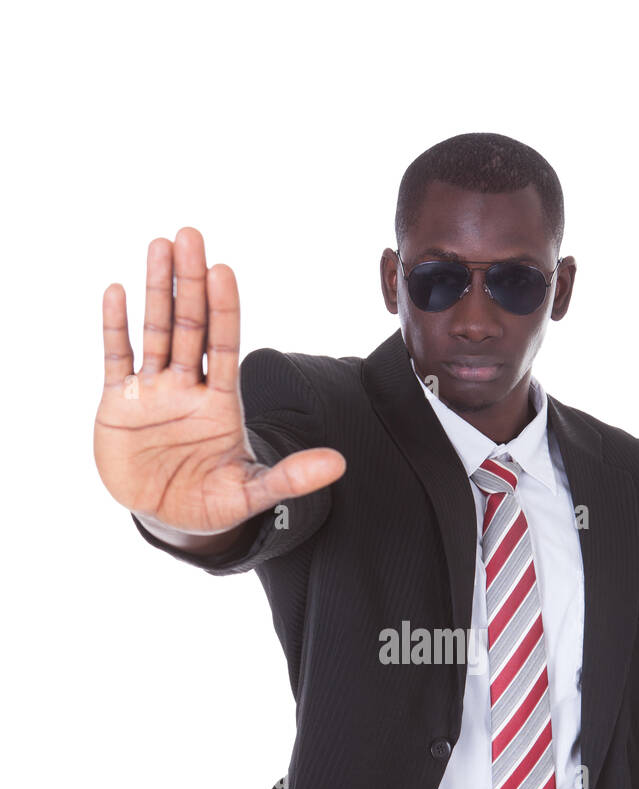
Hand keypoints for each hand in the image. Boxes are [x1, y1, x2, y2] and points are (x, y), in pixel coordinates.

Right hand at [94, 226, 345, 536]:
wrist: (169, 518)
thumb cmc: (212, 501)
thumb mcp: (252, 492)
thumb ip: (290, 477)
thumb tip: (339, 464)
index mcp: (220, 402)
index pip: (224, 346)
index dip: (223, 310)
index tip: (223, 271)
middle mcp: (187, 387)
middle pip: (189, 325)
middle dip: (189, 282)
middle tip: (190, 236)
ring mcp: (153, 392)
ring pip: (154, 331)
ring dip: (155, 289)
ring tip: (159, 245)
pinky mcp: (119, 404)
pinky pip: (118, 357)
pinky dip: (115, 327)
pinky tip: (116, 291)